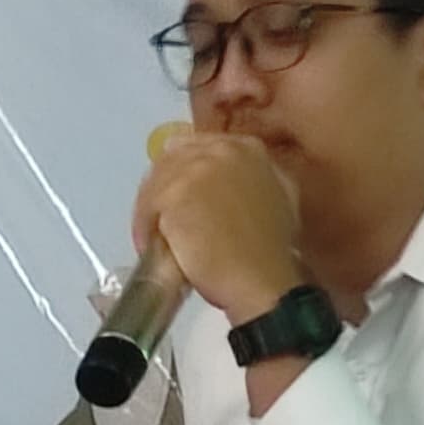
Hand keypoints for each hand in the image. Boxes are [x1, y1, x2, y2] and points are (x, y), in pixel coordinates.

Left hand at [131, 132, 309, 321]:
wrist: (264, 278)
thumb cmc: (273, 250)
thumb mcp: (279, 198)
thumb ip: (253, 177)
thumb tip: (227, 178)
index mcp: (248, 149)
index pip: (199, 146)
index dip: (186, 172)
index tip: (182, 195)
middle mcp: (222, 150)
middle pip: (173, 161)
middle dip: (166, 188)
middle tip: (163, 218)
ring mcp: (195, 170)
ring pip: (157, 183)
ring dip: (153, 210)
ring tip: (157, 237)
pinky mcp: (173, 194)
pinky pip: (146, 207)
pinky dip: (145, 227)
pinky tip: (152, 246)